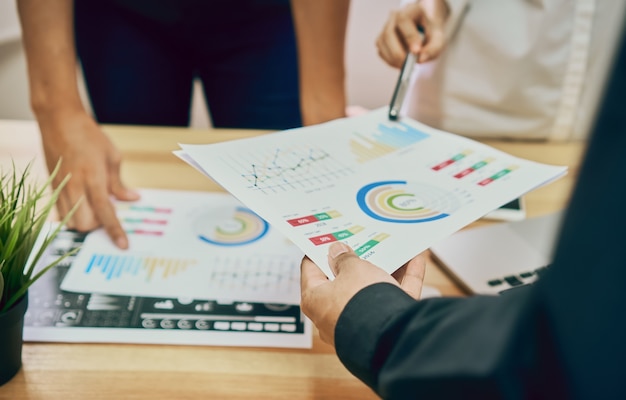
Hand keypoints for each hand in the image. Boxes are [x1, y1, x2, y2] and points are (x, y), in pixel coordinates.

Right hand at [37, 109, 139, 248]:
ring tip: (93, 209)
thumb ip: (119, 182)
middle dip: (97, 228)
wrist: (59, 121)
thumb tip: (132, 199)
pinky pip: (61, 213)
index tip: (123, 245)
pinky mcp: (52, 187)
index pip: (106, 212)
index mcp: (94, 178)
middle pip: (85, 225)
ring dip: (84, 223)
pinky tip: (82, 205)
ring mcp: (61, 188)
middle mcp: (75, 187)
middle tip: (107, 216)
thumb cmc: (89, 136)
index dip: (115, 231)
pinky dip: (73, 215)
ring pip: (70, 222)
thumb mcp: (112, 156)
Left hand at [300, 242, 425, 345]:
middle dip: (354, 262)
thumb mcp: (352, 269)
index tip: (326, 239)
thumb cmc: (360, 301)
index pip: (311, 271)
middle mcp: (334, 315)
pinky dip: (405, 281)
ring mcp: (360, 323)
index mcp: (316, 300)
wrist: (390, 335)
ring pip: (372, 291)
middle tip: (359, 242)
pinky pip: (393, 299)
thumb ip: (345, 258)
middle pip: (343, 282)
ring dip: (384, 269)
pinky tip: (415, 261)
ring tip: (392, 249)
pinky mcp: (385, 327)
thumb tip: (337, 251)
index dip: (318, 252)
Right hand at [376, 0, 449, 67]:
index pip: (404, 20)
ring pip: (382, 43)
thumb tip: (420, 60)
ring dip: (393, 58)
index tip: (416, 51)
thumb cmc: (430, 33)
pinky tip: (400, 63)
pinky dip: (390, 61)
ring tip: (406, 65)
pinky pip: (381, 52)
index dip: (409, 36)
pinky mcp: (381, 40)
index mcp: (410, 11)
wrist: (424, 32)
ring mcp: (385, 28)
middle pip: (389, 33)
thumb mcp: (438, 38)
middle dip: (398, 52)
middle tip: (408, 64)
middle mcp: (394, 18)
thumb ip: (433, 48)